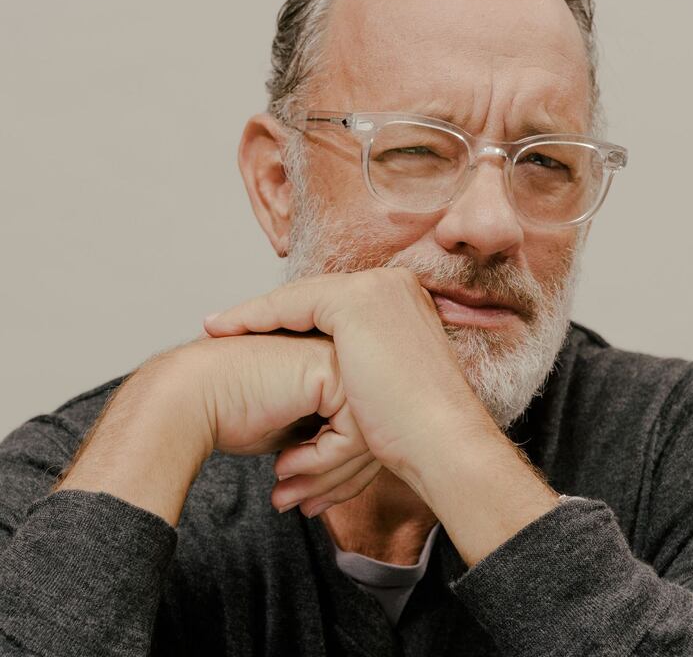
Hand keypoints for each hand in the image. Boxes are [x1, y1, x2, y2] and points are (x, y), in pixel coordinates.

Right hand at [174, 330, 382, 514]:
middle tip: (303, 506)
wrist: (186, 399)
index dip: (338, 473)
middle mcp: (340, 354)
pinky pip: (353, 433)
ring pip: (367, 435)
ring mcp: (338, 356)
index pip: (360, 426)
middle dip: (336, 481)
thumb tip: (355, 466)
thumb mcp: (291, 429)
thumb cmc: (228, 414)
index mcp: (333, 363)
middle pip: (369, 431)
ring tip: (290, 495)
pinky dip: (322, 462)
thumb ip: (325, 433)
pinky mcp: (330, 368)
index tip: (310, 502)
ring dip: (325, 478)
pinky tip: (285, 465)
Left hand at [204, 267, 495, 512]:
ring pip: (298, 298)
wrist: (443, 441)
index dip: (291, 318)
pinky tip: (225, 329)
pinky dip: (254, 316)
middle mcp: (393, 285)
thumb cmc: (417, 429)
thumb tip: (332, 379)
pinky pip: (290, 306)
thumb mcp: (387, 383)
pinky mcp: (357, 303)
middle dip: (266, 314)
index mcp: (403, 301)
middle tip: (224, 326)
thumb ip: (362, 365)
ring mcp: (377, 289)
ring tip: (216, 330)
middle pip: (314, 297)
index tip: (257, 333)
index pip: (334, 303)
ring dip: (251, 315)